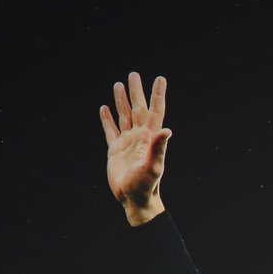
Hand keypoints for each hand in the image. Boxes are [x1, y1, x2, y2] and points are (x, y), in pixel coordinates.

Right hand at [99, 72, 170, 224]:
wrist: (134, 199)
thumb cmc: (146, 185)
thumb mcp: (154, 166)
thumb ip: (159, 148)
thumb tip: (167, 130)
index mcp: (150, 138)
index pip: (155, 111)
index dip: (157, 95)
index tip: (160, 79)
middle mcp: (139, 137)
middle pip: (138, 108)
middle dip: (136, 92)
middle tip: (134, 74)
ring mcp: (127, 142)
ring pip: (124, 116)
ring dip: (121, 101)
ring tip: (118, 85)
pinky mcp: (115, 150)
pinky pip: (110, 130)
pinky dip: (107, 119)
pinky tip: (105, 108)